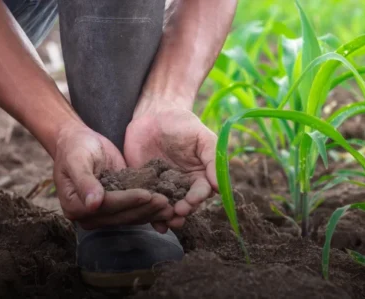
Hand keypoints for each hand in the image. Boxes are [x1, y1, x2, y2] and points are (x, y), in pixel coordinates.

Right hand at [53, 124, 173, 231]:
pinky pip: (135, 211)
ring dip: (151, 213)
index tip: (147, 194)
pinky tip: (167, 208)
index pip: (106, 206)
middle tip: (165, 202)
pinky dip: (151, 210)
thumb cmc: (75, 148)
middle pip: (121, 216)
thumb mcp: (77, 160)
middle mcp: (89, 215)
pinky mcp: (118, 207)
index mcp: (75, 206)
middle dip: (144, 209)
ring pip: (131, 217)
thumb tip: (93, 204)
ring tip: (170, 207)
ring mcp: (105, 214)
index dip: (127, 201)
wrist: (79, 143)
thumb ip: (84, 181)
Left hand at [125, 103, 217, 228]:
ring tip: (165, 222)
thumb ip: (212, 158)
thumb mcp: (202, 136)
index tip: (192, 201)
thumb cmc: (182, 124)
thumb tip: (218, 186)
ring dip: (168, 217)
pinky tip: (152, 223)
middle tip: (177, 213)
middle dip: (183, 211)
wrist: (153, 116)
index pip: (202, 191)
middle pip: (186, 204)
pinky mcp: (145, 187)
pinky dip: (149, 214)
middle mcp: (183, 185)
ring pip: (168, 207)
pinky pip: (148, 202)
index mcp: (199, 175)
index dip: (198, 198)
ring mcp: (164, 188)